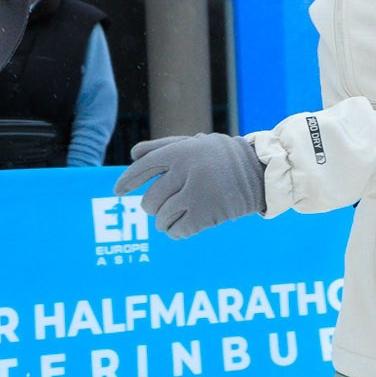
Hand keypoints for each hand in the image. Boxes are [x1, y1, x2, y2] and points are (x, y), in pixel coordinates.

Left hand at [118, 133, 265, 238]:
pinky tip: (184, 227)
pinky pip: (178, 231)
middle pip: (150, 200)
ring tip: (175, 217)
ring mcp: (195, 194)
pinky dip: (177, 232)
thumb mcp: (193, 143)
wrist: (258, 171)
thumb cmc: (221, 157)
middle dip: (153, 206)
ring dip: (165, 222)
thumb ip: (163, 147)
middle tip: (162, 206)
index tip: (117, 192)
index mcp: (179, 152)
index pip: (142, 169)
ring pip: (162, 218)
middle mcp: (184, 171)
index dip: (127, 181)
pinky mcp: (206, 214)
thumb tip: (134, 155)